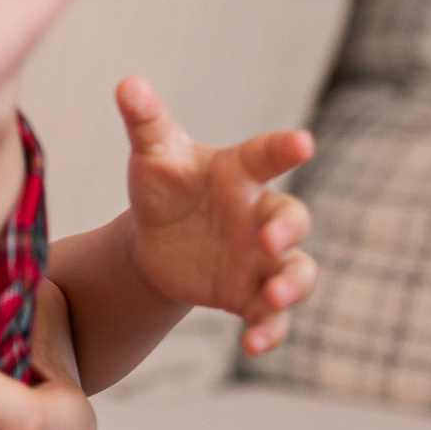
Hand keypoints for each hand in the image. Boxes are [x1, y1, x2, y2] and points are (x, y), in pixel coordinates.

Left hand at [120, 75, 316, 356]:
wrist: (157, 238)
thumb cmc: (165, 184)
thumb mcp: (153, 154)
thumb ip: (145, 121)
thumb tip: (127, 84)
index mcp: (240, 173)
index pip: (267, 156)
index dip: (285, 148)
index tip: (303, 142)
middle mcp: (261, 214)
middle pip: (293, 218)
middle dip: (288, 229)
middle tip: (271, 239)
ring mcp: (262, 258)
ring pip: (297, 272)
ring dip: (292, 286)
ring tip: (274, 298)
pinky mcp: (251, 296)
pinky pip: (272, 317)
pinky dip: (269, 332)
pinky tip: (253, 346)